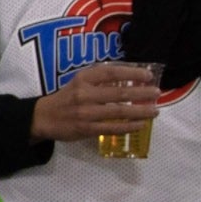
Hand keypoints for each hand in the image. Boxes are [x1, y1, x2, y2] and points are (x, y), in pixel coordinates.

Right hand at [29, 61, 160, 141]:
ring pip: (119, 112)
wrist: (43, 117)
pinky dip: (129, 126)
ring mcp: (86, 113)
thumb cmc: (67, 98)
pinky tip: (140, 125)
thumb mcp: (79, 83)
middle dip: (141, 93)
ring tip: (154, 111)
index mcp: (83, 79)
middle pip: (119, 93)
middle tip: (157, 93)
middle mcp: (84, 94)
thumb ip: (101, 80)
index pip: (111, 73)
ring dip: (140, 112)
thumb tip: (131, 79)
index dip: (132, 73)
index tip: (148, 75)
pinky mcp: (86, 129)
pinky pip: (112, 128)